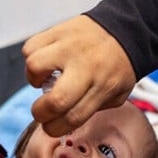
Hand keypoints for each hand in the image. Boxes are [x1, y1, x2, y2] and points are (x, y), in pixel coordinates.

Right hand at [23, 15, 135, 136]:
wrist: (127, 29)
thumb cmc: (119, 66)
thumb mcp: (117, 95)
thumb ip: (93, 109)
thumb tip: (65, 120)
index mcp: (102, 87)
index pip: (72, 118)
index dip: (54, 129)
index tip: (50, 127)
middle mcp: (85, 67)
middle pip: (55, 100)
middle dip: (40, 113)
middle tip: (42, 109)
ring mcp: (69, 46)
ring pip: (35, 66)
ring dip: (33, 78)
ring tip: (44, 77)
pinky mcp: (58, 31)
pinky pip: (31, 47)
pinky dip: (31, 57)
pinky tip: (45, 60)